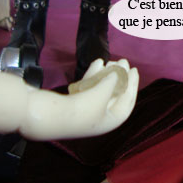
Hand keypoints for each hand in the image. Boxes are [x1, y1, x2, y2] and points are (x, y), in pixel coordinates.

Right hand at [22, 59, 138, 139]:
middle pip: (114, 95)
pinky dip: (93, 76)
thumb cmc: (81, 108)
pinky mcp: (73, 103)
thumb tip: (117, 73)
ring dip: (106, 74)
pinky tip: (97, 62)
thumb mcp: (102, 94)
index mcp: (110, 122)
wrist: (47, 116)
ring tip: (109, 60)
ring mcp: (85, 111)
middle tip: (123, 60)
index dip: (133, 85)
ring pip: (101, 90)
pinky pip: (88, 88)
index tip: (135, 69)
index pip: (127, 103)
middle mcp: (99, 118)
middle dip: (120, 77)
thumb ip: (113, 81)